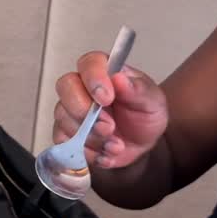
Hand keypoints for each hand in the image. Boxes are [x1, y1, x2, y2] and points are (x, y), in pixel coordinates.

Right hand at [53, 51, 168, 169]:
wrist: (141, 144)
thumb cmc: (144, 116)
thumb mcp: (152, 101)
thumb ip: (138, 89)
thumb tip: (119, 78)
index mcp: (104, 72)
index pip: (89, 63)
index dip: (94, 79)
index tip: (107, 98)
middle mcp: (81, 87)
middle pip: (66, 87)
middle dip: (86, 112)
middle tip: (109, 127)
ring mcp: (69, 111)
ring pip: (64, 118)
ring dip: (91, 137)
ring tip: (116, 145)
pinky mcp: (64, 134)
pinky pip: (64, 142)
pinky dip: (86, 152)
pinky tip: (104, 154)